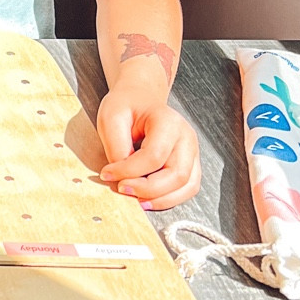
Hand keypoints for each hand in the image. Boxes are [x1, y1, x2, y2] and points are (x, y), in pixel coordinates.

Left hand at [96, 92, 201, 209]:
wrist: (140, 99)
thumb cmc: (126, 107)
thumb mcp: (111, 118)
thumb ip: (117, 147)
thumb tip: (122, 177)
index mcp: (169, 122)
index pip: (154, 156)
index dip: (129, 171)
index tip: (107, 173)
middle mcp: (186, 138)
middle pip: (176, 175)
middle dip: (147, 189)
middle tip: (122, 188)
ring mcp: (192, 152)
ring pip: (186, 186)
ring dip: (160, 199)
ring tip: (136, 199)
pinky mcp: (191, 165)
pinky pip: (187, 189)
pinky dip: (169, 199)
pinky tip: (148, 198)